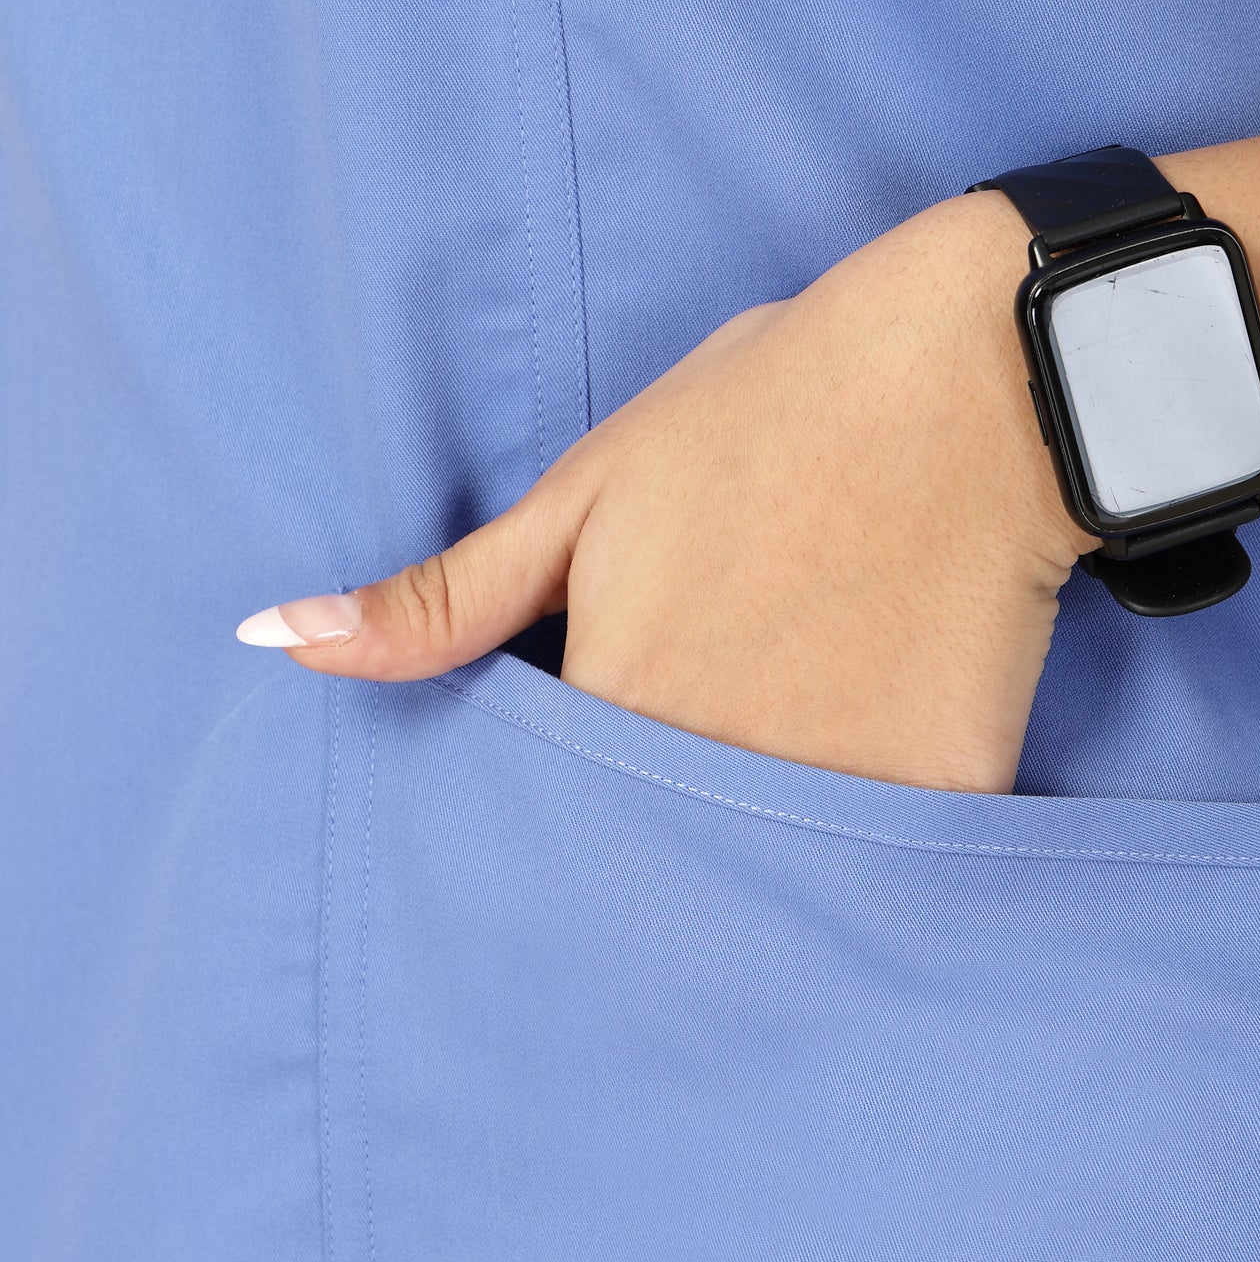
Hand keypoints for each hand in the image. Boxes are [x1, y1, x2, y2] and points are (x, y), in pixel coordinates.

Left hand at [235, 195, 1092, 792]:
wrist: (978, 377)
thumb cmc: (771, 413)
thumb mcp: (588, 493)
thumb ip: (447, 601)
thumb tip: (280, 643)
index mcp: (615, 706)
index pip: (550, 824)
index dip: (564, 813)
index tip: (582, 800)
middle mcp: (713, 772)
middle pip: (655, 870)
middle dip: (650, 862)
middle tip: (693, 788)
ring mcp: (831, 793)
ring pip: (764, 883)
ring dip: (751, 871)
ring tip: (784, 768)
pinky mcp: (937, 800)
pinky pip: (882, 866)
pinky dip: (866, 849)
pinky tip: (873, 773)